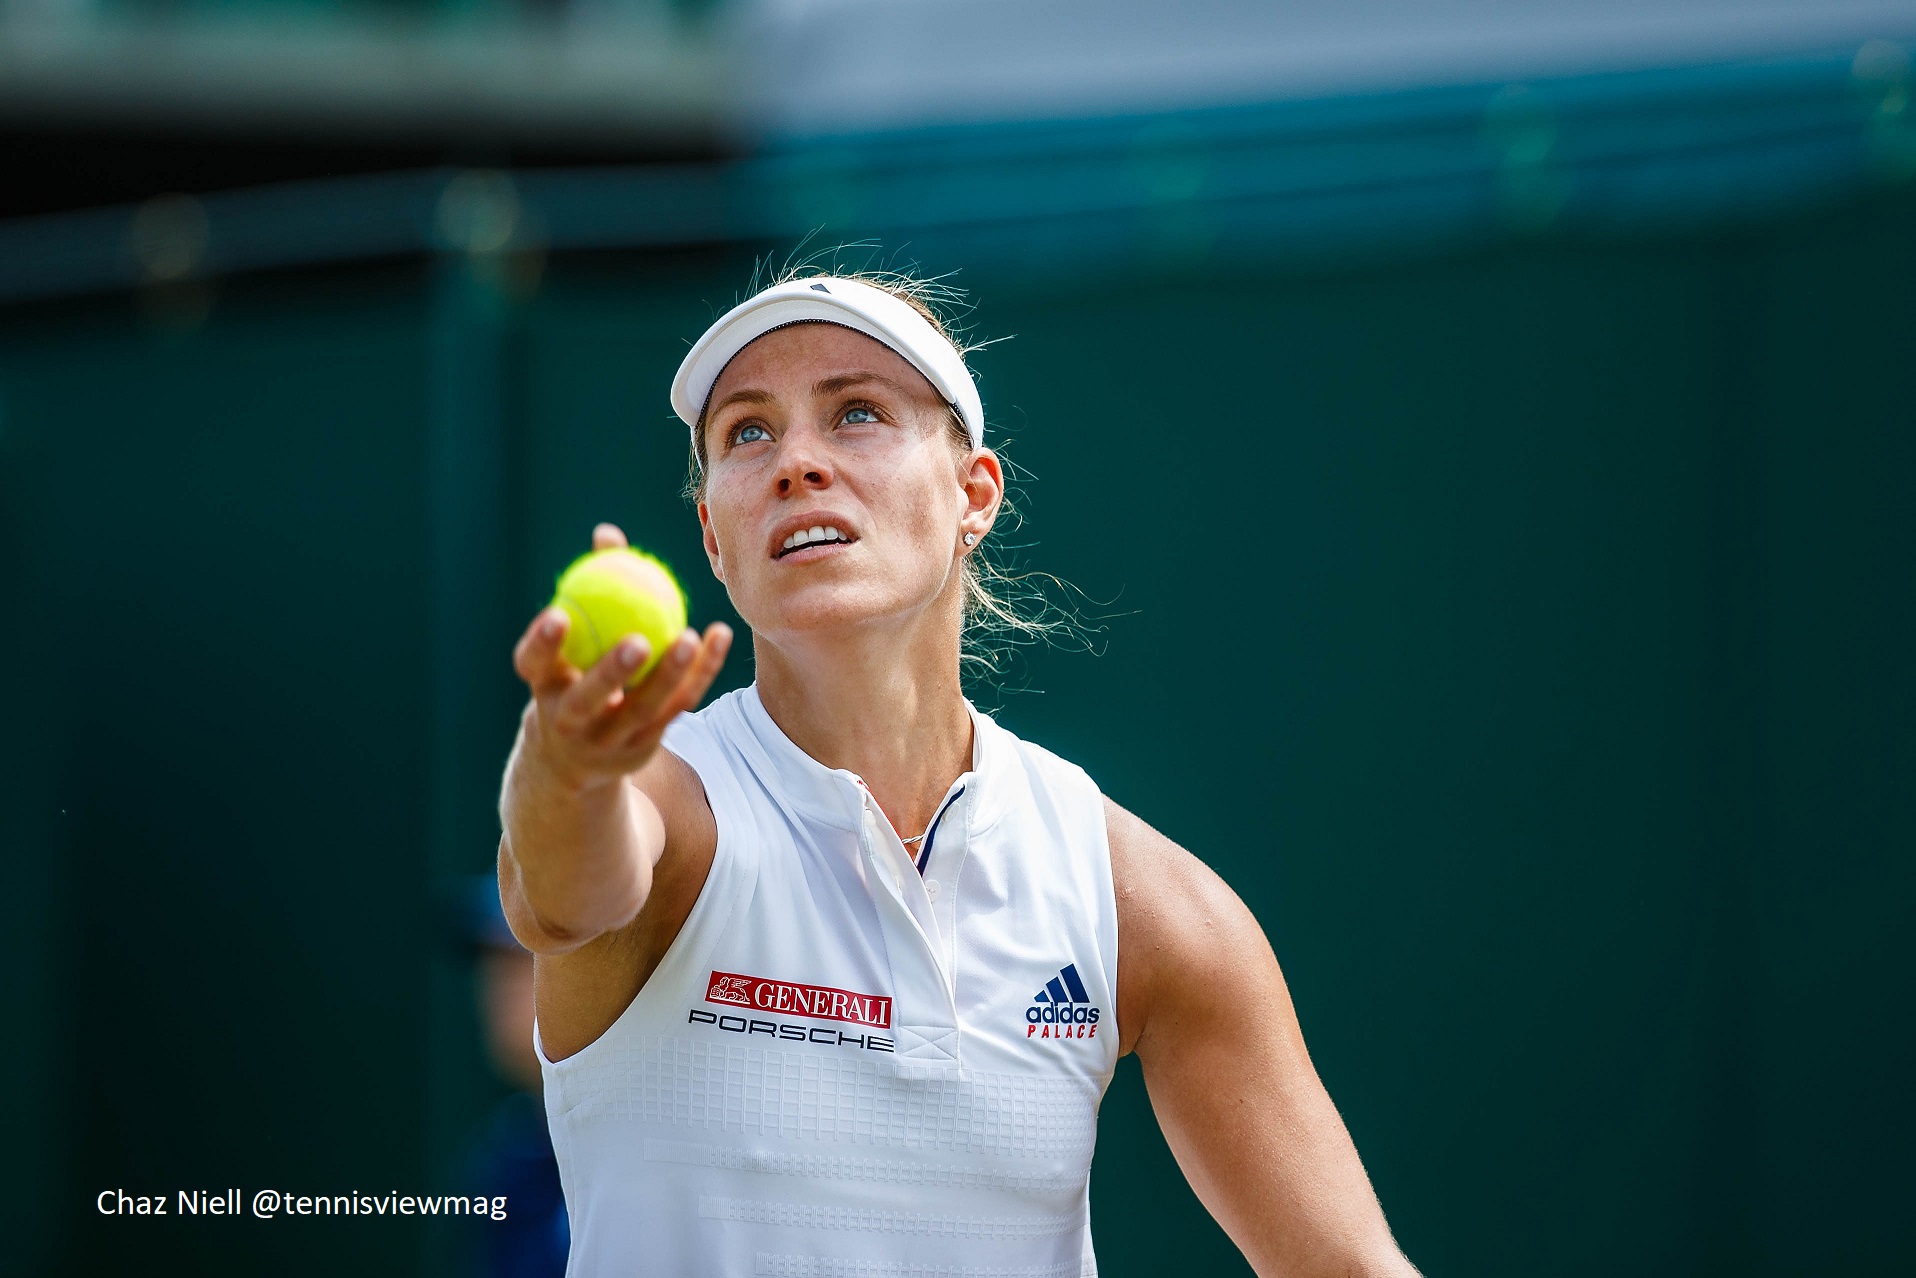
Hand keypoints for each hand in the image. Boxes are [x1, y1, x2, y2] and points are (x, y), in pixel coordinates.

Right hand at [512, 522, 731, 791]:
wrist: (575, 754)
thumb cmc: (573, 672)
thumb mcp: (571, 639)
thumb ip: (590, 588)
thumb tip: (608, 534)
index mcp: (542, 687)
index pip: (533, 664)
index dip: (542, 643)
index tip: (558, 614)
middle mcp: (567, 721)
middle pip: (587, 701)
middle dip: (610, 674)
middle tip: (638, 640)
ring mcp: (607, 741)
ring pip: (642, 709)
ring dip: (668, 674)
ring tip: (689, 636)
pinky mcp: (643, 746)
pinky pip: (678, 705)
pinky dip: (700, 672)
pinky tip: (720, 637)